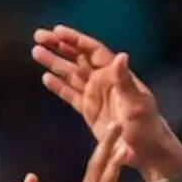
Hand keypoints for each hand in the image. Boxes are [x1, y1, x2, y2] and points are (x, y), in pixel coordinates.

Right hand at [32, 25, 181, 181]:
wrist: (146, 150)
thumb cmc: (146, 126)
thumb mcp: (137, 103)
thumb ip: (125, 81)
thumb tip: (120, 55)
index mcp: (114, 75)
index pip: (91, 51)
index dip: (74, 40)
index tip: (56, 31)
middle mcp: (102, 81)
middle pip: (77, 58)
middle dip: (58, 46)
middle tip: (38, 36)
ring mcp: (95, 95)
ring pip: (70, 74)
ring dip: (54, 63)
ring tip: (36, 52)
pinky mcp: (89, 111)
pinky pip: (70, 95)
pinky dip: (58, 87)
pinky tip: (46, 78)